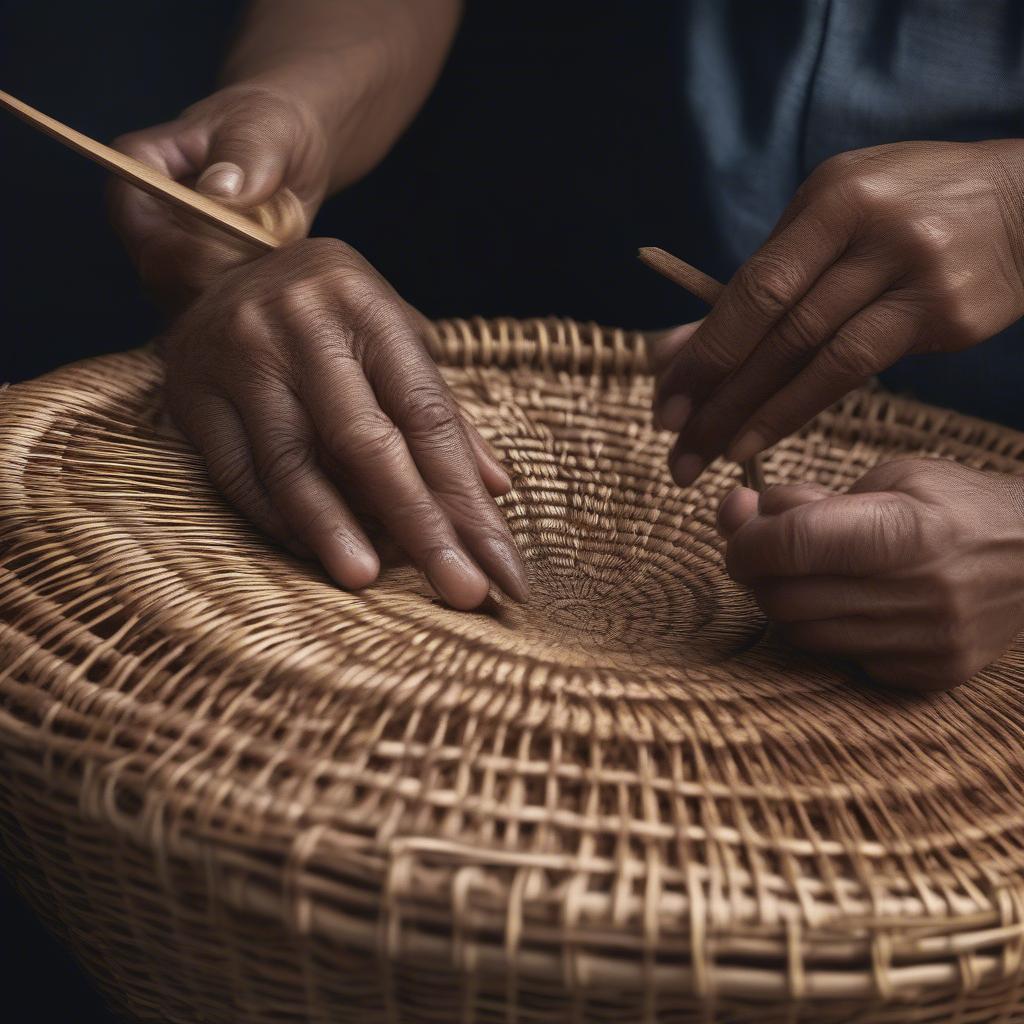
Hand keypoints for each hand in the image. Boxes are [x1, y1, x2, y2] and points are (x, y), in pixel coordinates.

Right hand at [108, 83, 327, 307]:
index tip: (249, 247)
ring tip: (281, 260)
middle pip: (165, 278)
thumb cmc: (270, 126)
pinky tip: (280, 276)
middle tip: (276, 260)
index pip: (144, 229)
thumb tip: (220, 190)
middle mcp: (143, 220)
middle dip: (225, 278)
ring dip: (242, 294)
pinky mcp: (198, 281)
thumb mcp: (265, 128)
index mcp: (136, 170)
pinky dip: (254, 301)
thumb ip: (245, 155)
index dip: (193, 252)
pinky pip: (218, 312)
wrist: (290, 150)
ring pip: (191, 303)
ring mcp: (168, 255)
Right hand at [159, 237, 529, 609]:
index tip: (501, 564)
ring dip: (334, 531)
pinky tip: (315, 552)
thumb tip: (495, 489)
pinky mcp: (193, 398)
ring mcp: (240, 360)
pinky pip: (239, 474)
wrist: (215, 269)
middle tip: (460, 590)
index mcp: (366, 308)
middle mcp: (301, 328)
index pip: (427, 416)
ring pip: (292, 464)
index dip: (467, 497)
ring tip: (370, 581)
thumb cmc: (331, 316)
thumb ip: (442, 412)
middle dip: (421, 525)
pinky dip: (281, 520)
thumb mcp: (394, 336)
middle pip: (366, 444)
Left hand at [653, 140, 1023, 484]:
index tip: (662, 399)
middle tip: (673, 444)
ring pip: (812, 353)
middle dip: (714, 391)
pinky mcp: (943, 311)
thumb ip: (759, 282)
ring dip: (751, 412)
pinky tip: (761, 439)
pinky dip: (800, 407)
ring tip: (707, 456)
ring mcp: (911, 269)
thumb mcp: (831, 221)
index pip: (751, 286)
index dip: (703, 349)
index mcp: (831, 197)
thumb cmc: (905, 213)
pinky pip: (857, 368)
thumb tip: (672, 352)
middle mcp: (868, 227)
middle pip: (774, 323)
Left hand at [716, 459, 1023, 689]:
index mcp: (906, 530)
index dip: (745, 541)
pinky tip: (853, 603)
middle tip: (763, 550)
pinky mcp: (932, 675)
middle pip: (785, 598)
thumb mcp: (892, 478)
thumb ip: (811, 500)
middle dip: (757, 574)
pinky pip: (844, 659)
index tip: (738, 531)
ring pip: (805, 636)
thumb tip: (739, 512)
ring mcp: (927, 642)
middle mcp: (919, 594)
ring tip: (810, 573)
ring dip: (787, 604)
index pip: (791, 545)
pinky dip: (830, 631)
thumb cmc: (960, 506)